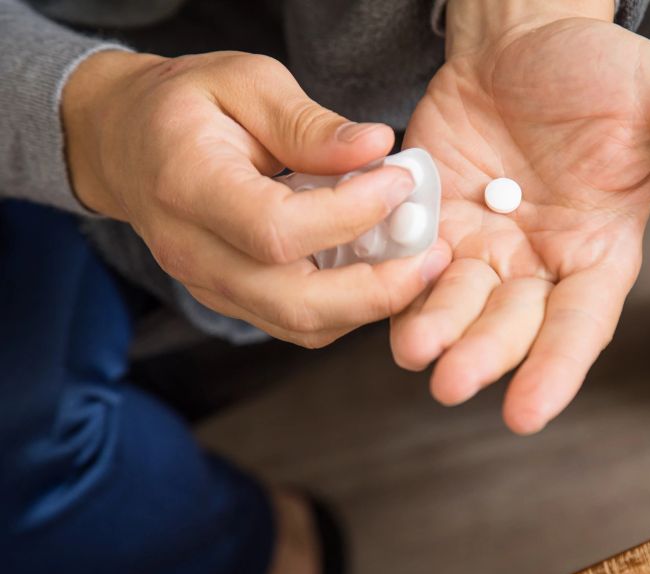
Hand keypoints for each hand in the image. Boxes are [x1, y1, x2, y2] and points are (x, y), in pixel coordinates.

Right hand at [63, 50, 449, 346]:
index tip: (400, 182)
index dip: (350, 215)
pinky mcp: (231, 299)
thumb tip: (376, 148)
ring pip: (302, 325)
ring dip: (371, 304)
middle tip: (434, 255)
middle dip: (379, 288)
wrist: (126, 143)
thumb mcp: (244, 82)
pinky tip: (381, 270)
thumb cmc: (184, 105)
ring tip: (420, 264)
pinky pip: (297, 323)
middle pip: (296, 303)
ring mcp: (210, 286)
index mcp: (189, 187)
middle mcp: (195, 252)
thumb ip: (308, 123)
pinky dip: (349, 307)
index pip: (278, 230)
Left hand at [391, 11, 649, 432]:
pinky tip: (382, 294)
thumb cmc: (600, 68)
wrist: (521, 38)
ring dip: (435, 330)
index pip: (581, 324)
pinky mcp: (435, 220)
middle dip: (484, 355)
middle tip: (453, 382)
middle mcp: (540, 263)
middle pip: (512, 325)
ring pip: (458, 304)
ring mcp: (484, 245)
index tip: (527, 414)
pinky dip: (400, 282)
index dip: (555, 368)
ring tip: (412, 350)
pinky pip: (414, 263)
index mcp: (600, 251)